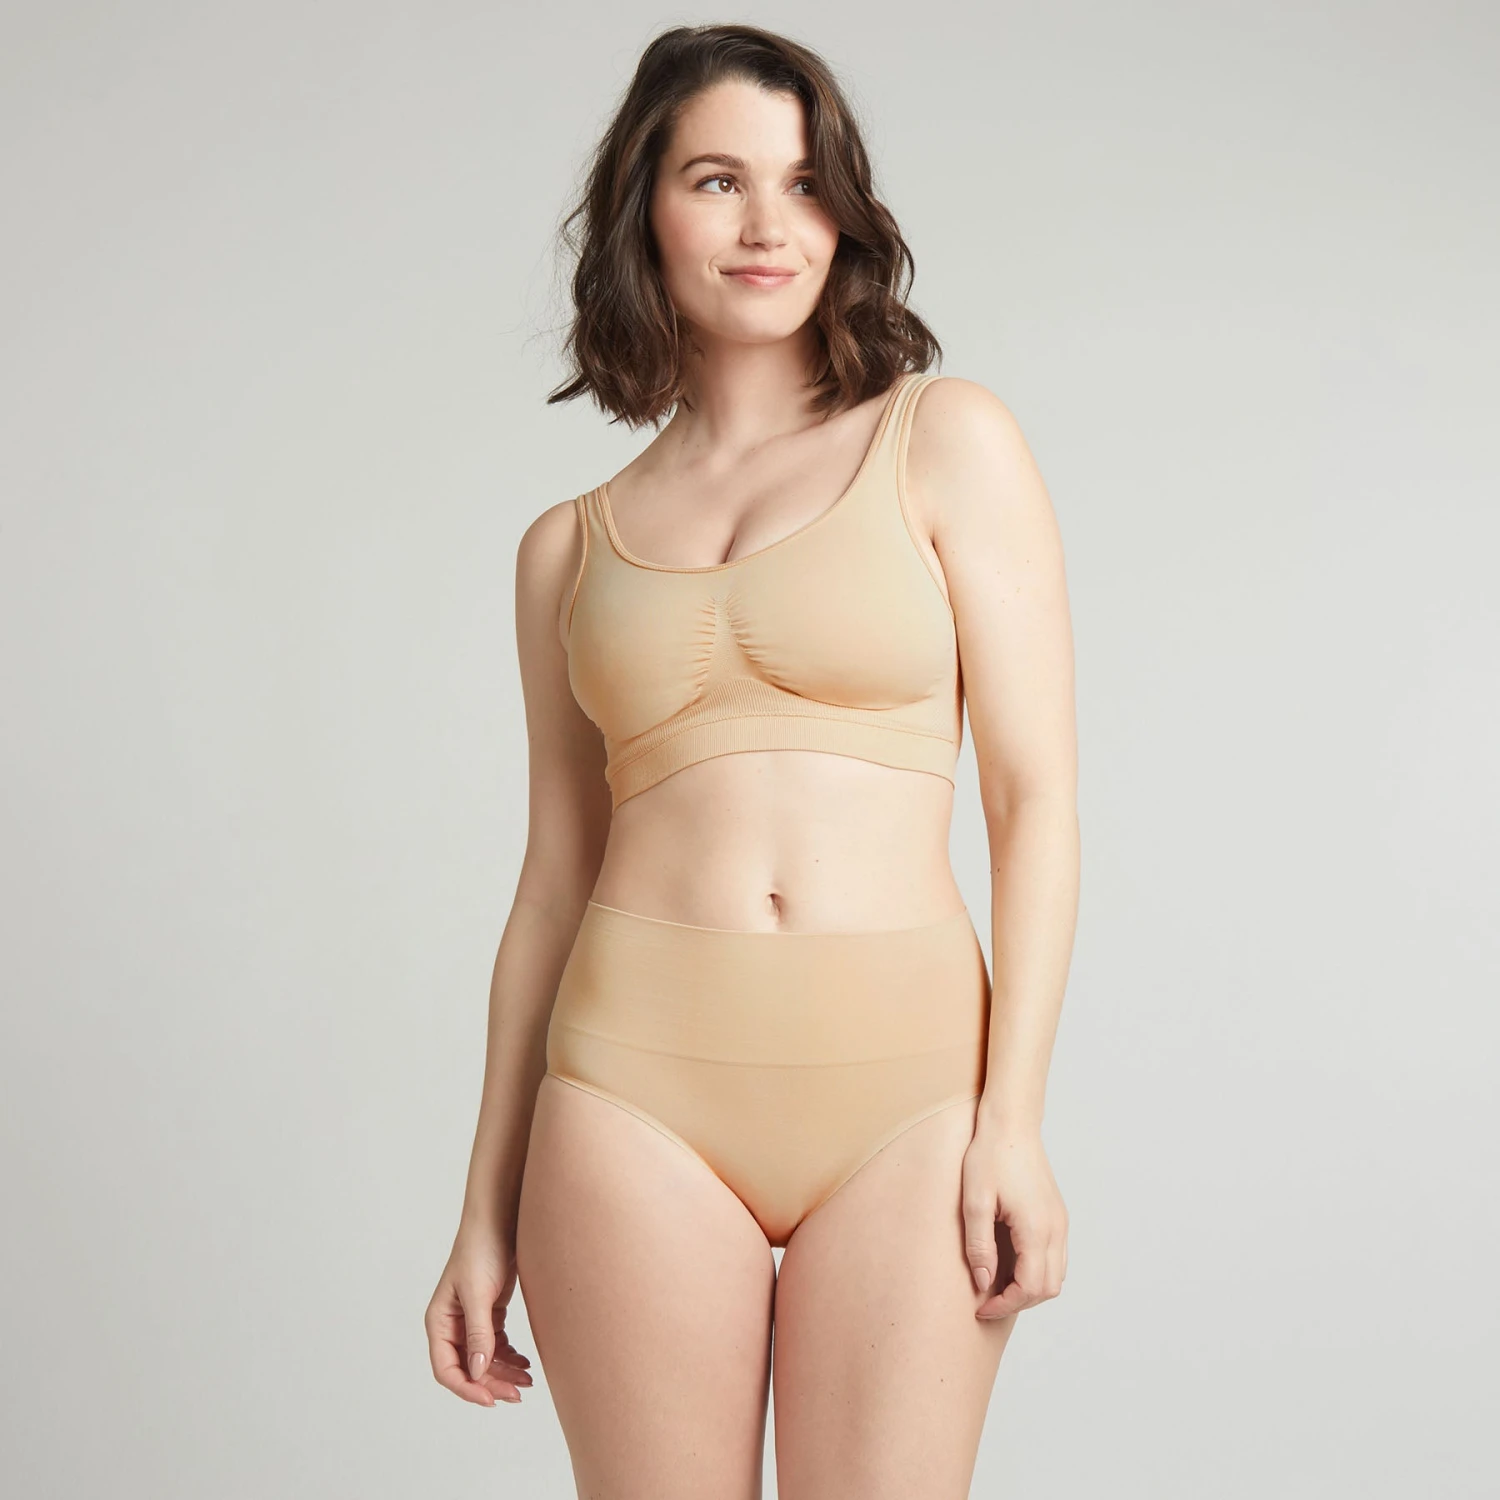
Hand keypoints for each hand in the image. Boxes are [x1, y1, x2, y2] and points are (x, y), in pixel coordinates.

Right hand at [424, 1227, 533, 1406]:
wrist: (500, 1220)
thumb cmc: (481, 1249)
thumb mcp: (478, 1292)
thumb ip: (478, 1332)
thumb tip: (477, 1371)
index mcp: (439, 1322)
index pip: (446, 1369)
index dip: (467, 1388)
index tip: (491, 1400)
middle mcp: (452, 1325)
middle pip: (468, 1368)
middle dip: (491, 1383)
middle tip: (518, 1393)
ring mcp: (471, 1321)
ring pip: (484, 1360)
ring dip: (503, 1373)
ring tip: (527, 1381)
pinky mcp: (489, 1313)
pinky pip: (496, 1346)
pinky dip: (509, 1357)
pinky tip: (524, 1363)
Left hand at [960, 1124, 1067, 1320]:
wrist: (1011, 1124)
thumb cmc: (990, 1157)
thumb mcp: (974, 1202)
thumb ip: (979, 1246)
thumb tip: (984, 1282)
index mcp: (1036, 1228)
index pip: (1030, 1288)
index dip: (1005, 1305)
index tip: (981, 1306)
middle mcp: (1056, 1229)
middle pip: (1048, 1288)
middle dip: (1018, 1301)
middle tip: (987, 1300)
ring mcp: (1060, 1222)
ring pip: (1056, 1276)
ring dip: (1030, 1288)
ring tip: (998, 1285)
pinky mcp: (1058, 1215)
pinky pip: (1057, 1258)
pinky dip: (1038, 1271)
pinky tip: (1012, 1264)